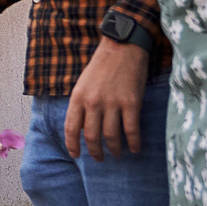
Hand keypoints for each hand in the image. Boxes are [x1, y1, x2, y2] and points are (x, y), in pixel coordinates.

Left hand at [64, 37, 148, 159]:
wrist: (123, 47)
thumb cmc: (102, 65)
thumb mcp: (83, 83)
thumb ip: (82, 104)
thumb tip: (82, 127)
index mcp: (78, 97)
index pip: (71, 128)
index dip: (72, 145)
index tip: (76, 155)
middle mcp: (93, 102)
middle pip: (91, 136)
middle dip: (95, 151)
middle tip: (99, 158)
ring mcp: (112, 103)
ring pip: (111, 136)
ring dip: (114, 149)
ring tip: (116, 154)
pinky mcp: (131, 103)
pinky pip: (131, 130)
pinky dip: (133, 142)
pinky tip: (134, 148)